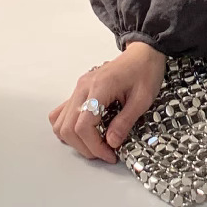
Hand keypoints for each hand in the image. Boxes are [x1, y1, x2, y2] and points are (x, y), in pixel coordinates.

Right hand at [48, 42, 166, 162]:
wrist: (144, 52)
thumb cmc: (146, 70)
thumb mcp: (143, 98)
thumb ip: (125, 121)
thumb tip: (111, 143)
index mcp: (99, 87)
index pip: (83, 126)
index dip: (94, 146)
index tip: (110, 154)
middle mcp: (83, 87)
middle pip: (68, 128)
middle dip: (85, 147)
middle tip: (105, 153)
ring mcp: (79, 88)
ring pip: (61, 123)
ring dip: (75, 140)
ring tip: (96, 144)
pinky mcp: (80, 91)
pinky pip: (62, 113)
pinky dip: (69, 128)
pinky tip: (87, 132)